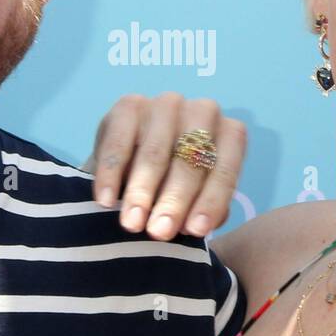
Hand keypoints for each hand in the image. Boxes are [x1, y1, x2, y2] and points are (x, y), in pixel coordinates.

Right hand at [85, 93, 246, 240]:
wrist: (137, 162)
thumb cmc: (177, 184)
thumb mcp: (196, 198)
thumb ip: (202, 211)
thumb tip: (195, 225)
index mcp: (230, 134)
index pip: (224, 169)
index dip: (210, 202)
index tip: (195, 232)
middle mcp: (203, 111)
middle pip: (190, 160)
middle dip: (174, 200)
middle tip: (159, 232)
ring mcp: (166, 104)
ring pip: (154, 152)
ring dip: (142, 191)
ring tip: (132, 223)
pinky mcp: (130, 105)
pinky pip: (119, 143)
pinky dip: (111, 174)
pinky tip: (106, 200)